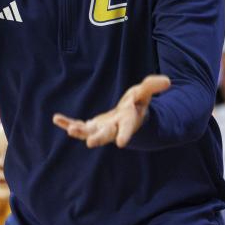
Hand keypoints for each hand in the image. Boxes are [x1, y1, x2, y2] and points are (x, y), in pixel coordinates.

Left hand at [52, 75, 170, 147]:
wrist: (127, 118)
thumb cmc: (137, 104)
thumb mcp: (144, 93)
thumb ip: (153, 86)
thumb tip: (167, 81)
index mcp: (129, 121)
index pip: (128, 128)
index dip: (125, 135)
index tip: (120, 143)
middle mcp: (114, 128)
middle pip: (106, 135)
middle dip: (99, 138)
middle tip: (90, 143)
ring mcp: (101, 129)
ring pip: (89, 133)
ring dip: (79, 131)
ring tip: (70, 129)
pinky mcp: (90, 127)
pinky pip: (77, 125)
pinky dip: (67, 123)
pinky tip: (57, 119)